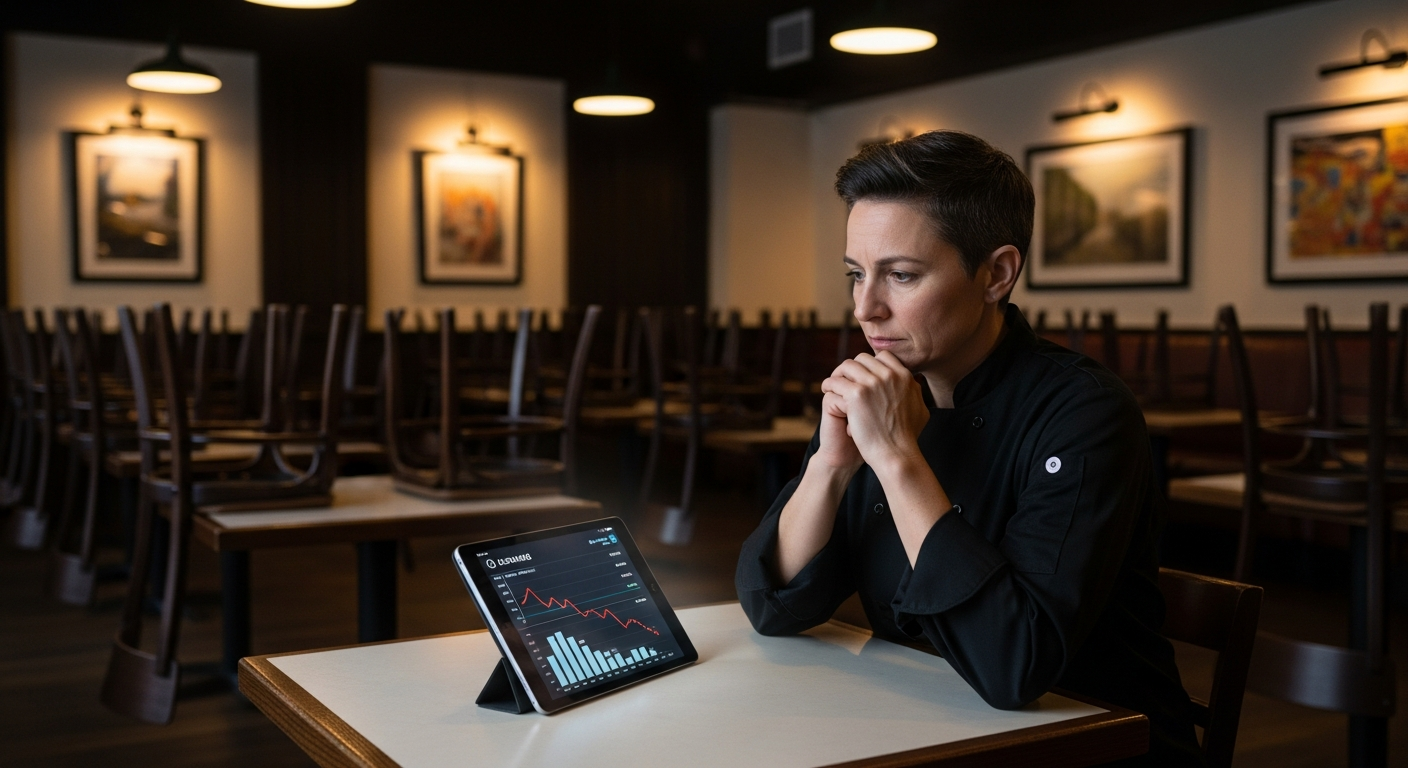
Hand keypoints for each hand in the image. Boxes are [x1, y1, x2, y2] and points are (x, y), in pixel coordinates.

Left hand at [820, 351, 929, 473]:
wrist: (896, 454)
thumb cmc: (907, 438)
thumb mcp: (920, 409)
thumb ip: (915, 391)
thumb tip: (915, 382)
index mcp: (904, 376)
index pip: (883, 356)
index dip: (870, 364)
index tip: (862, 375)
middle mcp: (889, 375)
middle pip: (863, 359)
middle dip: (853, 368)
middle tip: (845, 379)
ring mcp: (872, 383)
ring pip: (847, 366)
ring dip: (839, 374)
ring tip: (833, 384)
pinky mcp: (856, 394)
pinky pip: (835, 381)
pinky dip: (829, 385)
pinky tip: (826, 391)